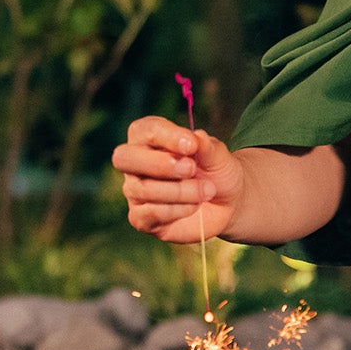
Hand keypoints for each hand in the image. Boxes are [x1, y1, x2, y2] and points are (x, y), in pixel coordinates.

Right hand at [112, 116, 241, 243]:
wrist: (226, 205)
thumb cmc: (216, 172)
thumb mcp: (218, 156)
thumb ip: (207, 146)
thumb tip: (197, 137)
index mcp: (148, 139)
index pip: (144, 130)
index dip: (166, 136)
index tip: (192, 145)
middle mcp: (135, 164)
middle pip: (123, 157)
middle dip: (158, 164)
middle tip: (191, 169)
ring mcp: (135, 191)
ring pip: (141, 188)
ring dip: (179, 190)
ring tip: (207, 190)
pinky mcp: (141, 218)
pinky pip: (150, 213)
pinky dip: (178, 209)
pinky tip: (194, 206)